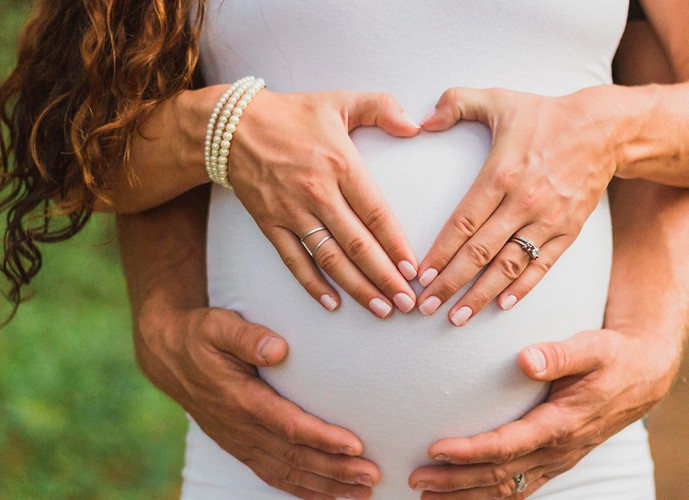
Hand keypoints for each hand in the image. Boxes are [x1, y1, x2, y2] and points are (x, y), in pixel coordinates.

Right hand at [134, 305, 379, 498]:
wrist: (170, 357)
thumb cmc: (201, 336)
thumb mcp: (217, 326)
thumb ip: (246, 337)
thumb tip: (279, 349)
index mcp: (239, 399)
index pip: (288, 425)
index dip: (322, 438)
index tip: (355, 445)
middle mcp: (241, 429)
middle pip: (294, 457)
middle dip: (335, 470)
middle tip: (372, 476)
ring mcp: (241, 443)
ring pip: (287, 474)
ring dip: (326, 486)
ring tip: (363, 493)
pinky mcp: (242, 448)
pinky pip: (274, 476)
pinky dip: (303, 491)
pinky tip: (330, 497)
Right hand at [226, 90, 421, 316]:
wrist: (231, 125)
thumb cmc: (291, 113)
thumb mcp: (339, 101)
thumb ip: (381, 107)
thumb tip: (416, 125)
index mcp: (340, 164)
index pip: (376, 213)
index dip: (396, 245)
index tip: (414, 270)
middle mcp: (317, 192)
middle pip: (357, 244)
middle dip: (385, 277)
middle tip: (407, 302)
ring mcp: (292, 211)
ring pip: (329, 258)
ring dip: (357, 287)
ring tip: (381, 309)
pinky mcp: (270, 223)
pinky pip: (293, 260)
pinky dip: (312, 284)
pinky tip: (332, 304)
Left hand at [408, 328, 678, 497]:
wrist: (642, 377)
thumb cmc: (611, 357)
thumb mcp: (592, 347)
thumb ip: (560, 354)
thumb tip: (526, 359)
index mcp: (562, 423)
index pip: (508, 445)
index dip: (470, 451)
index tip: (435, 449)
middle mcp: (557, 450)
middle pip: (499, 475)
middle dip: (455, 481)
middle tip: (415, 480)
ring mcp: (556, 461)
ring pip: (507, 490)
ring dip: (465, 496)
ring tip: (426, 496)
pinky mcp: (553, 461)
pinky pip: (517, 488)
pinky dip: (487, 497)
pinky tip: (460, 497)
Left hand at [415, 88, 615, 323]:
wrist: (605, 129)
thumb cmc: (545, 115)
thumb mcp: (499, 99)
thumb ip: (456, 103)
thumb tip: (421, 120)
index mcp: (502, 174)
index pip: (463, 223)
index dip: (440, 253)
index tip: (421, 275)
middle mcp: (524, 202)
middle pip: (480, 252)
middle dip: (450, 283)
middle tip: (426, 306)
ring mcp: (548, 220)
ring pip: (509, 266)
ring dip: (481, 295)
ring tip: (456, 318)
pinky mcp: (568, 230)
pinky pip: (542, 265)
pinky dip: (522, 288)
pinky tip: (501, 305)